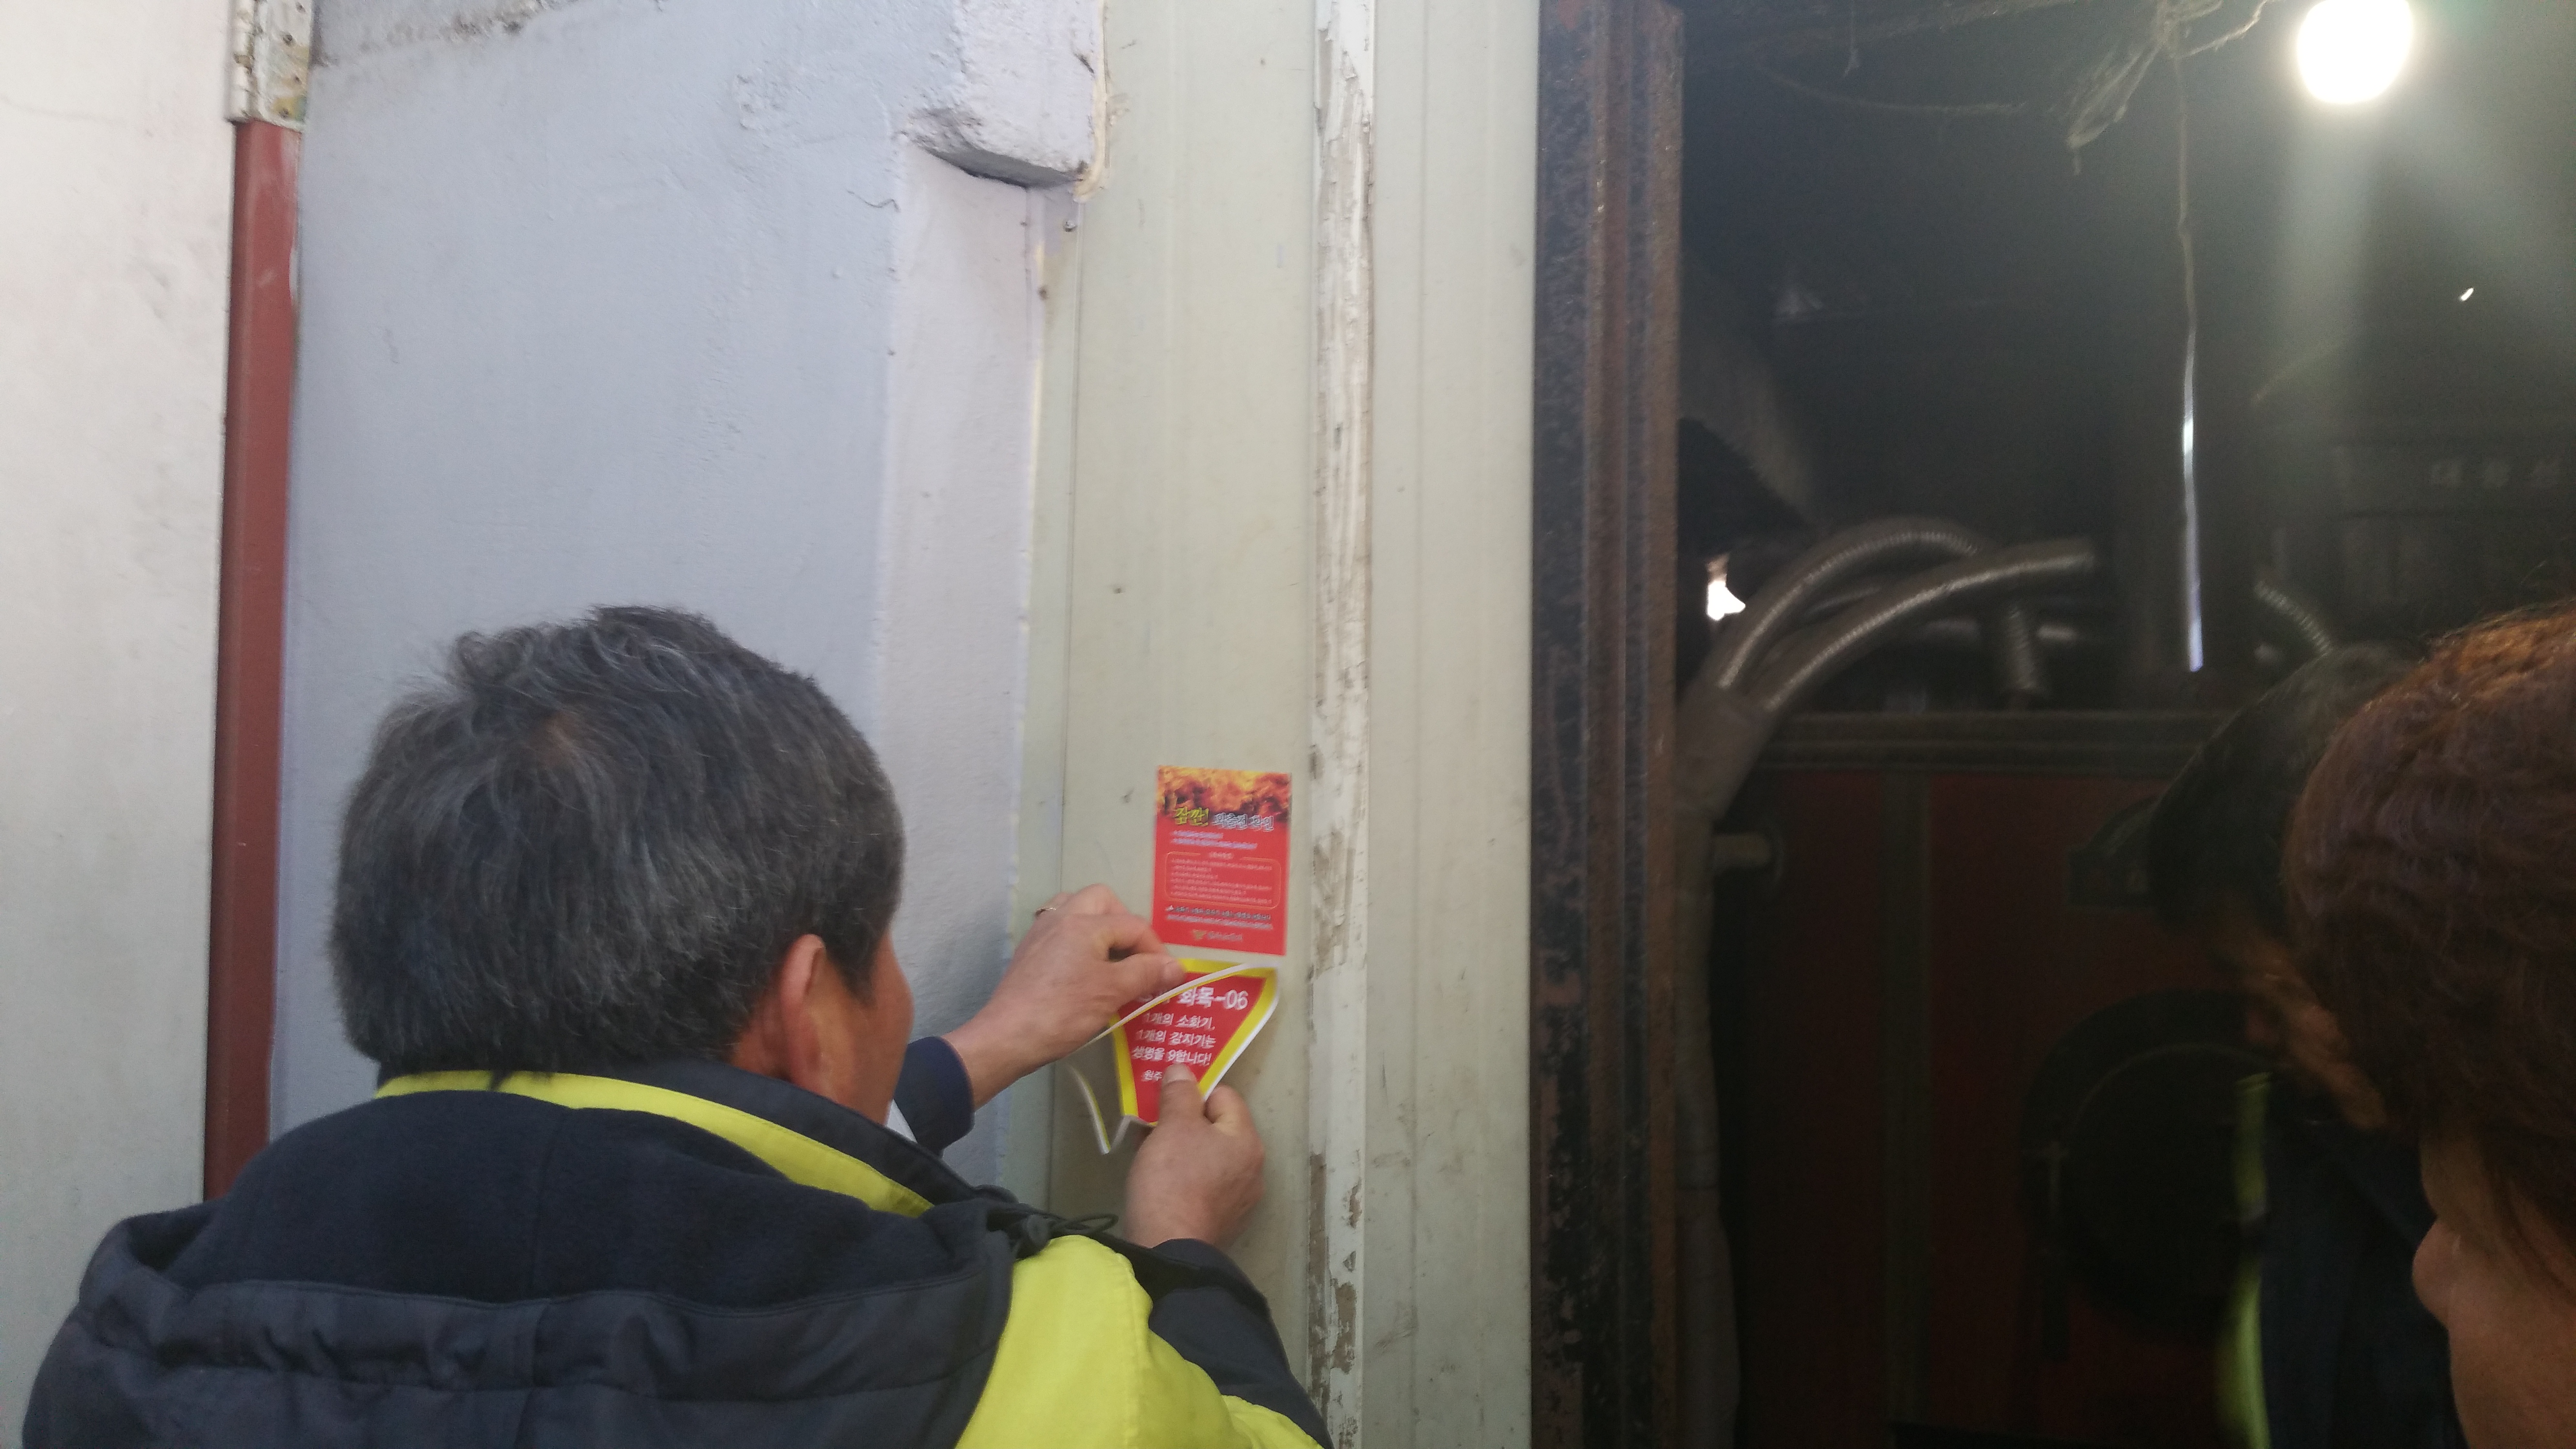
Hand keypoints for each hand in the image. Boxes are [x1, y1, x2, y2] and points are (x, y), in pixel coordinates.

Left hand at [942, 885, 1182, 1105]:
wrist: (1007, 1036)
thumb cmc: (1063, 1011)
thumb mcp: (1112, 992)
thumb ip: (1146, 974)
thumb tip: (1177, 967)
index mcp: (1083, 922)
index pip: (1133, 924)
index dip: (1156, 949)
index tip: (1167, 977)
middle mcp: (1060, 918)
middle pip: (1102, 900)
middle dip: (1125, 922)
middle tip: (1136, 955)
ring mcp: (1041, 933)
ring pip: (1076, 909)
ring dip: (1099, 925)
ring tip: (1112, 955)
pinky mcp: (1029, 951)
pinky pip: (1061, 930)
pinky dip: (1080, 940)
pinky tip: (1085, 969)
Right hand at [1124, 1064, 1265, 1247]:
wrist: (1169, 1249)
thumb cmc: (1173, 1180)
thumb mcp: (1173, 1128)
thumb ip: (1180, 1095)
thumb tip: (1183, 1070)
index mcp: (1247, 1140)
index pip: (1224, 1096)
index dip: (1193, 1094)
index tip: (1165, 1104)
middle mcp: (1252, 1168)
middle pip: (1218, 1128)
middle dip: (1186, 1124)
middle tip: (1154, 1128)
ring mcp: (1240, 1199)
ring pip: (1210, 1158)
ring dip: (1184, 1152)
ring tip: (1153, 1157)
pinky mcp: (1224, 1222)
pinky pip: (1206, 1186)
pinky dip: (1187, 1180)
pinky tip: (1162, 1186)